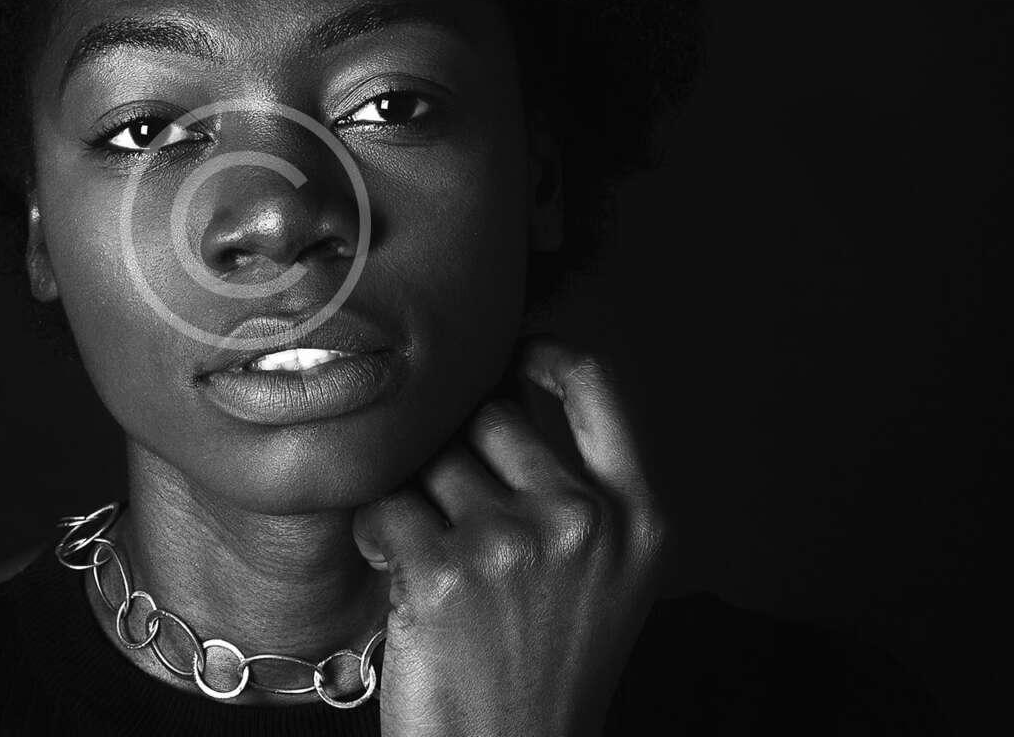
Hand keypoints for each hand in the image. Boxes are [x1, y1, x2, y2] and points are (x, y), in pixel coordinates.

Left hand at [352, 335, 673, 736]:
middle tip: (451, 515)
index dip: (540, 349)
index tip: (506, 353)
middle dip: (456, 449)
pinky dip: (377, 538)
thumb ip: (573, 480)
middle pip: (490, 412)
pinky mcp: (445, 572)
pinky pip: (384, 506)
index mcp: (639, 517)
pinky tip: (400, 579)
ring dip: (414, 497)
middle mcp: (586, 520)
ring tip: (431, 559)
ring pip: (429, 458)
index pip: (593, 379)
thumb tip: (504, 374)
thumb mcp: (602, 574)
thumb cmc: (543, 667)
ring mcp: (516, 543)